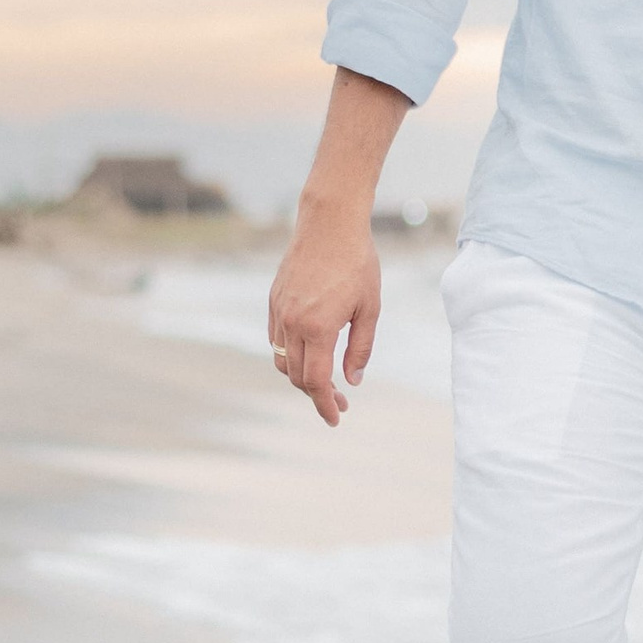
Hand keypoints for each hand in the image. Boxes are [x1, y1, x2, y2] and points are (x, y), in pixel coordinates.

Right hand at [267, 207, 381, 426]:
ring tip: (325, 382)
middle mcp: (292, 323)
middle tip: (340, 402)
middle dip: (316, 395)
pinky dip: (289, 355)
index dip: (324, 404)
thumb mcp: (369, 308)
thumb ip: (360, 348)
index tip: (336, 418)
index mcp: (318, 327)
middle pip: (296, 376)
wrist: (330, 224)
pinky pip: (275, 339)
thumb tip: (352, 380)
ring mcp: (279, 311)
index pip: (315, 381)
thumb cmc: (357, 263)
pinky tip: (310, 354)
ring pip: (281, 360)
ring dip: (300, 377)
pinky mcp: (273, 300)